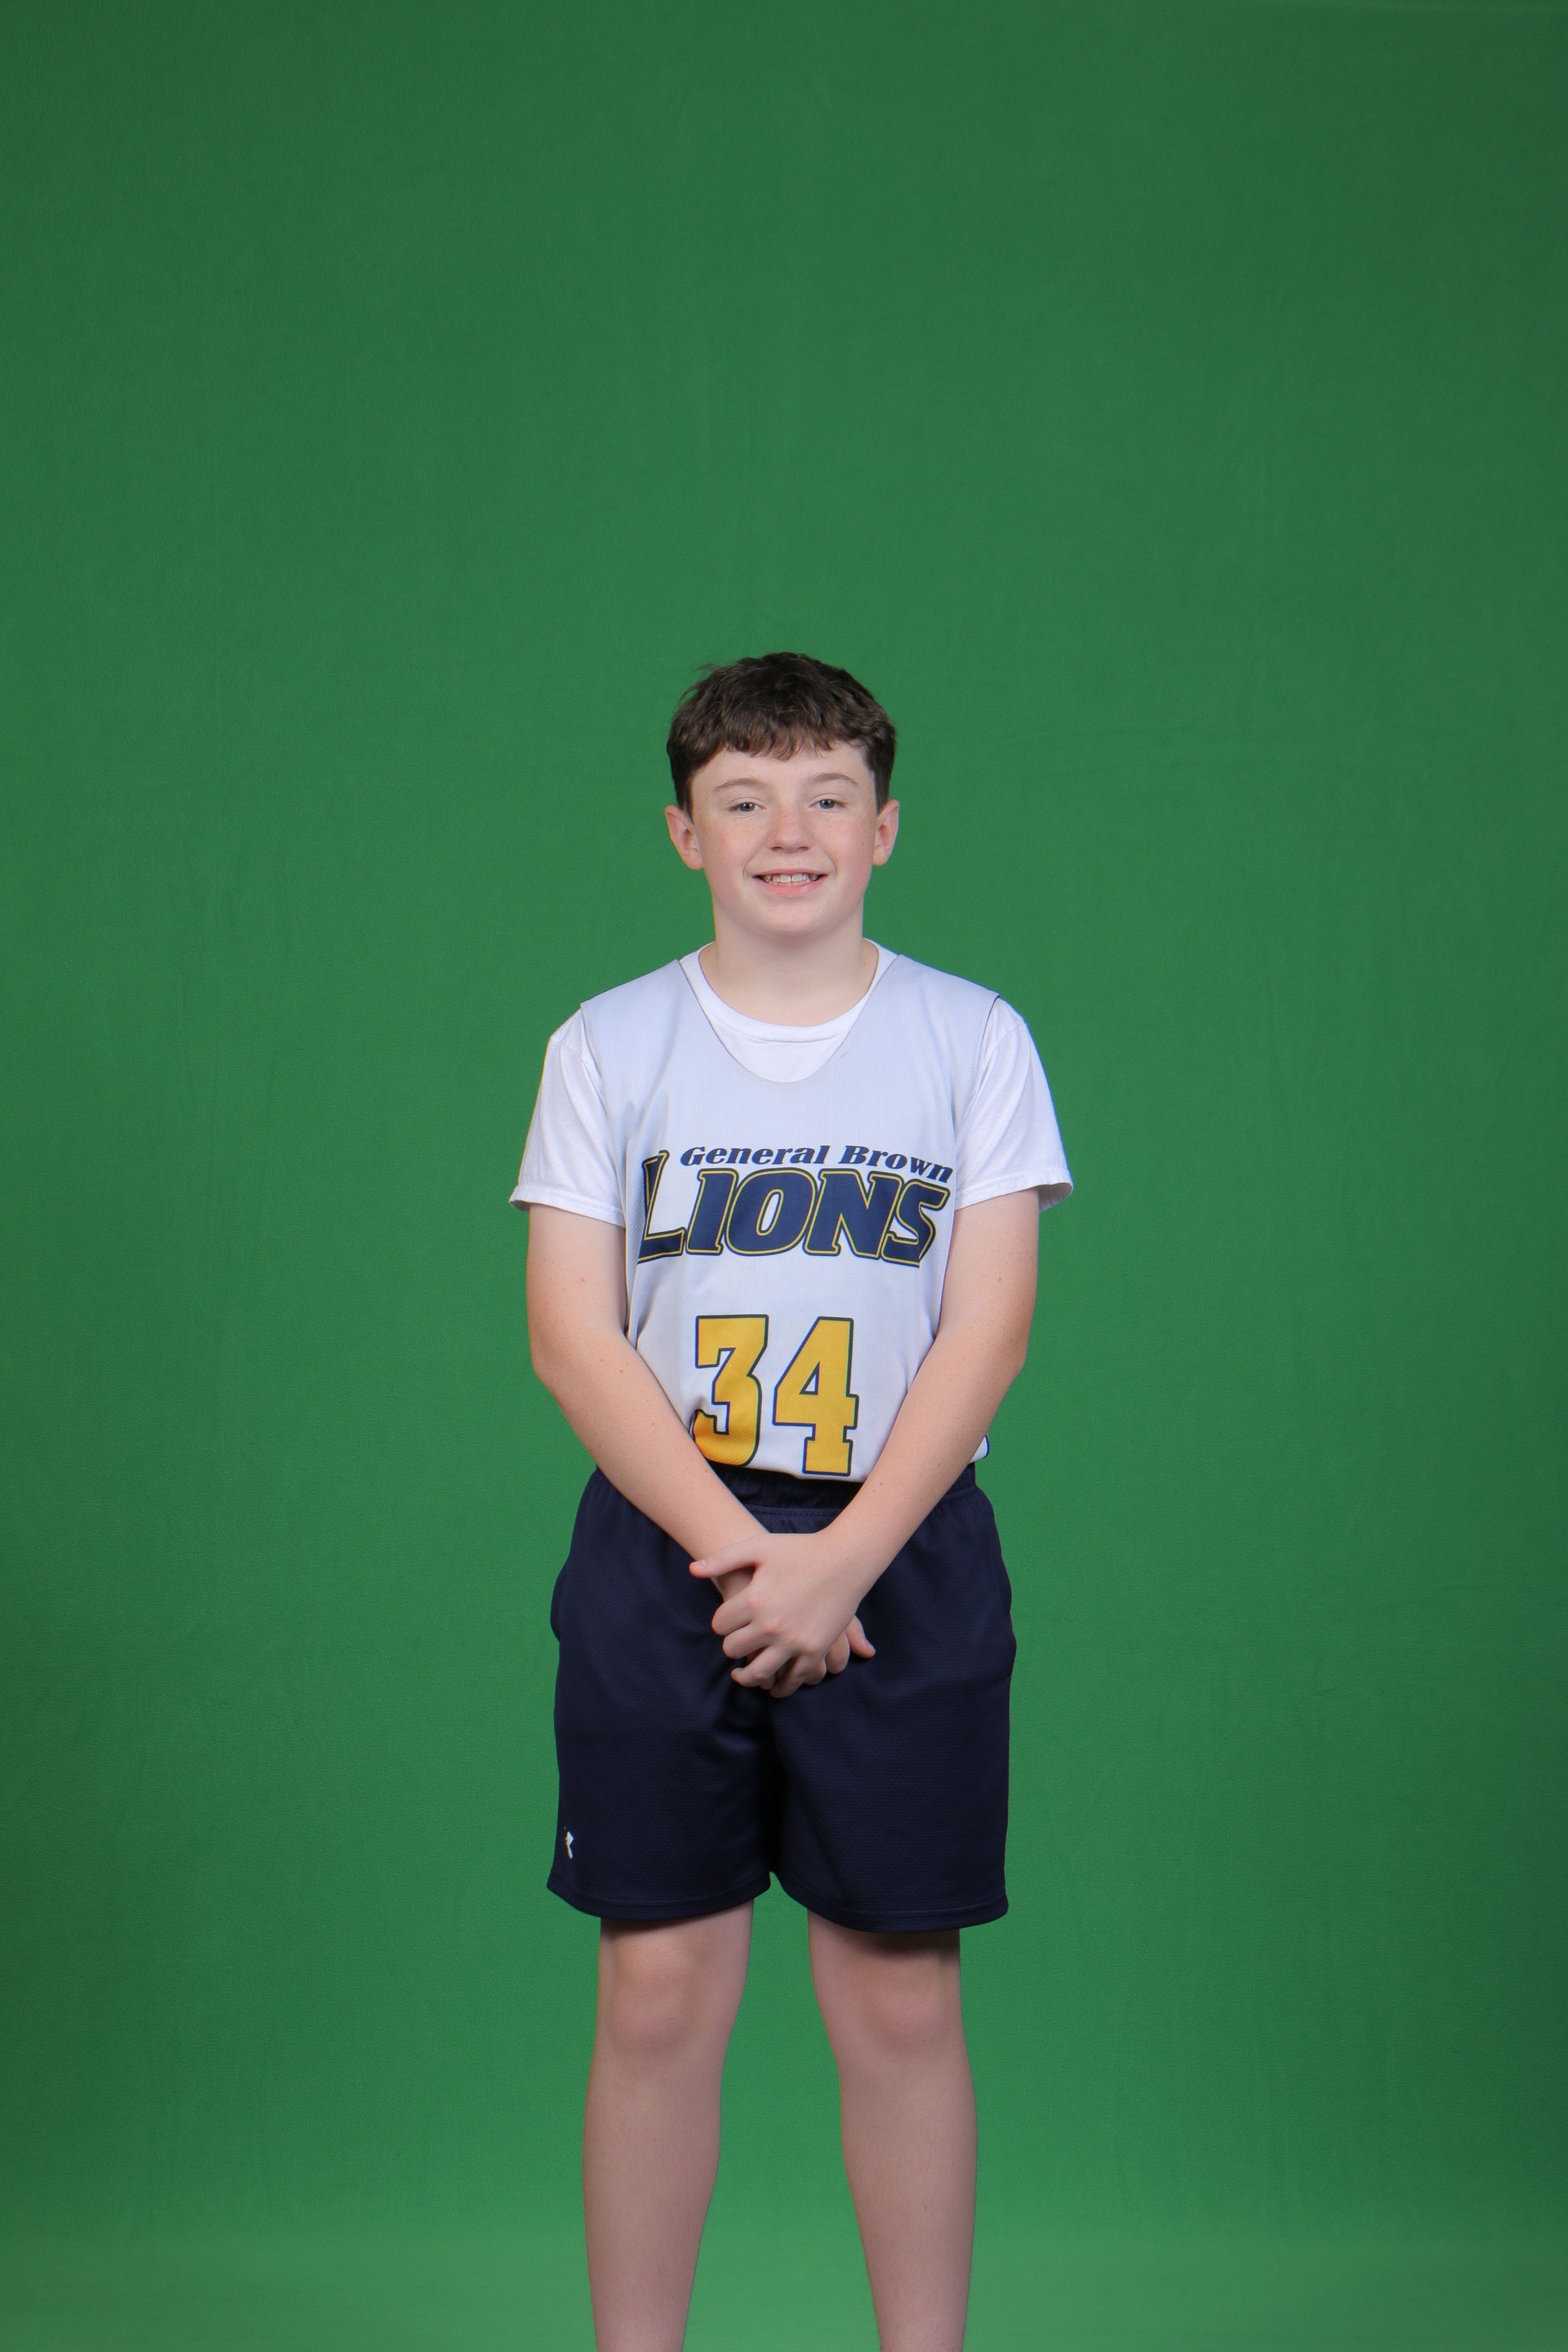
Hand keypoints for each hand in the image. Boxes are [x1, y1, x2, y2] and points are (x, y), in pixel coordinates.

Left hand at [689, 1529, 876, 1698]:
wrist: (846, 1558)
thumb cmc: (801, 1549)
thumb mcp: (759, 1547)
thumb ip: (723, 1559)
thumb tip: (692, 1569)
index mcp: (753, 1600)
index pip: (720, 1625)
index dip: (721, 1624)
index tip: (727, 1623)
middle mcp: (770, 1625)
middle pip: (734, 1649)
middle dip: (732, 1647)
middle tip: (736, 1644)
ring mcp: (793, 1641)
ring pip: (758, 1672)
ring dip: (748, 1676)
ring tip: (745, 1675)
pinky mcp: (814, 1651)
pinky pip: (792, 1678)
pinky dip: (781, 1687)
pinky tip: (775, 1686)